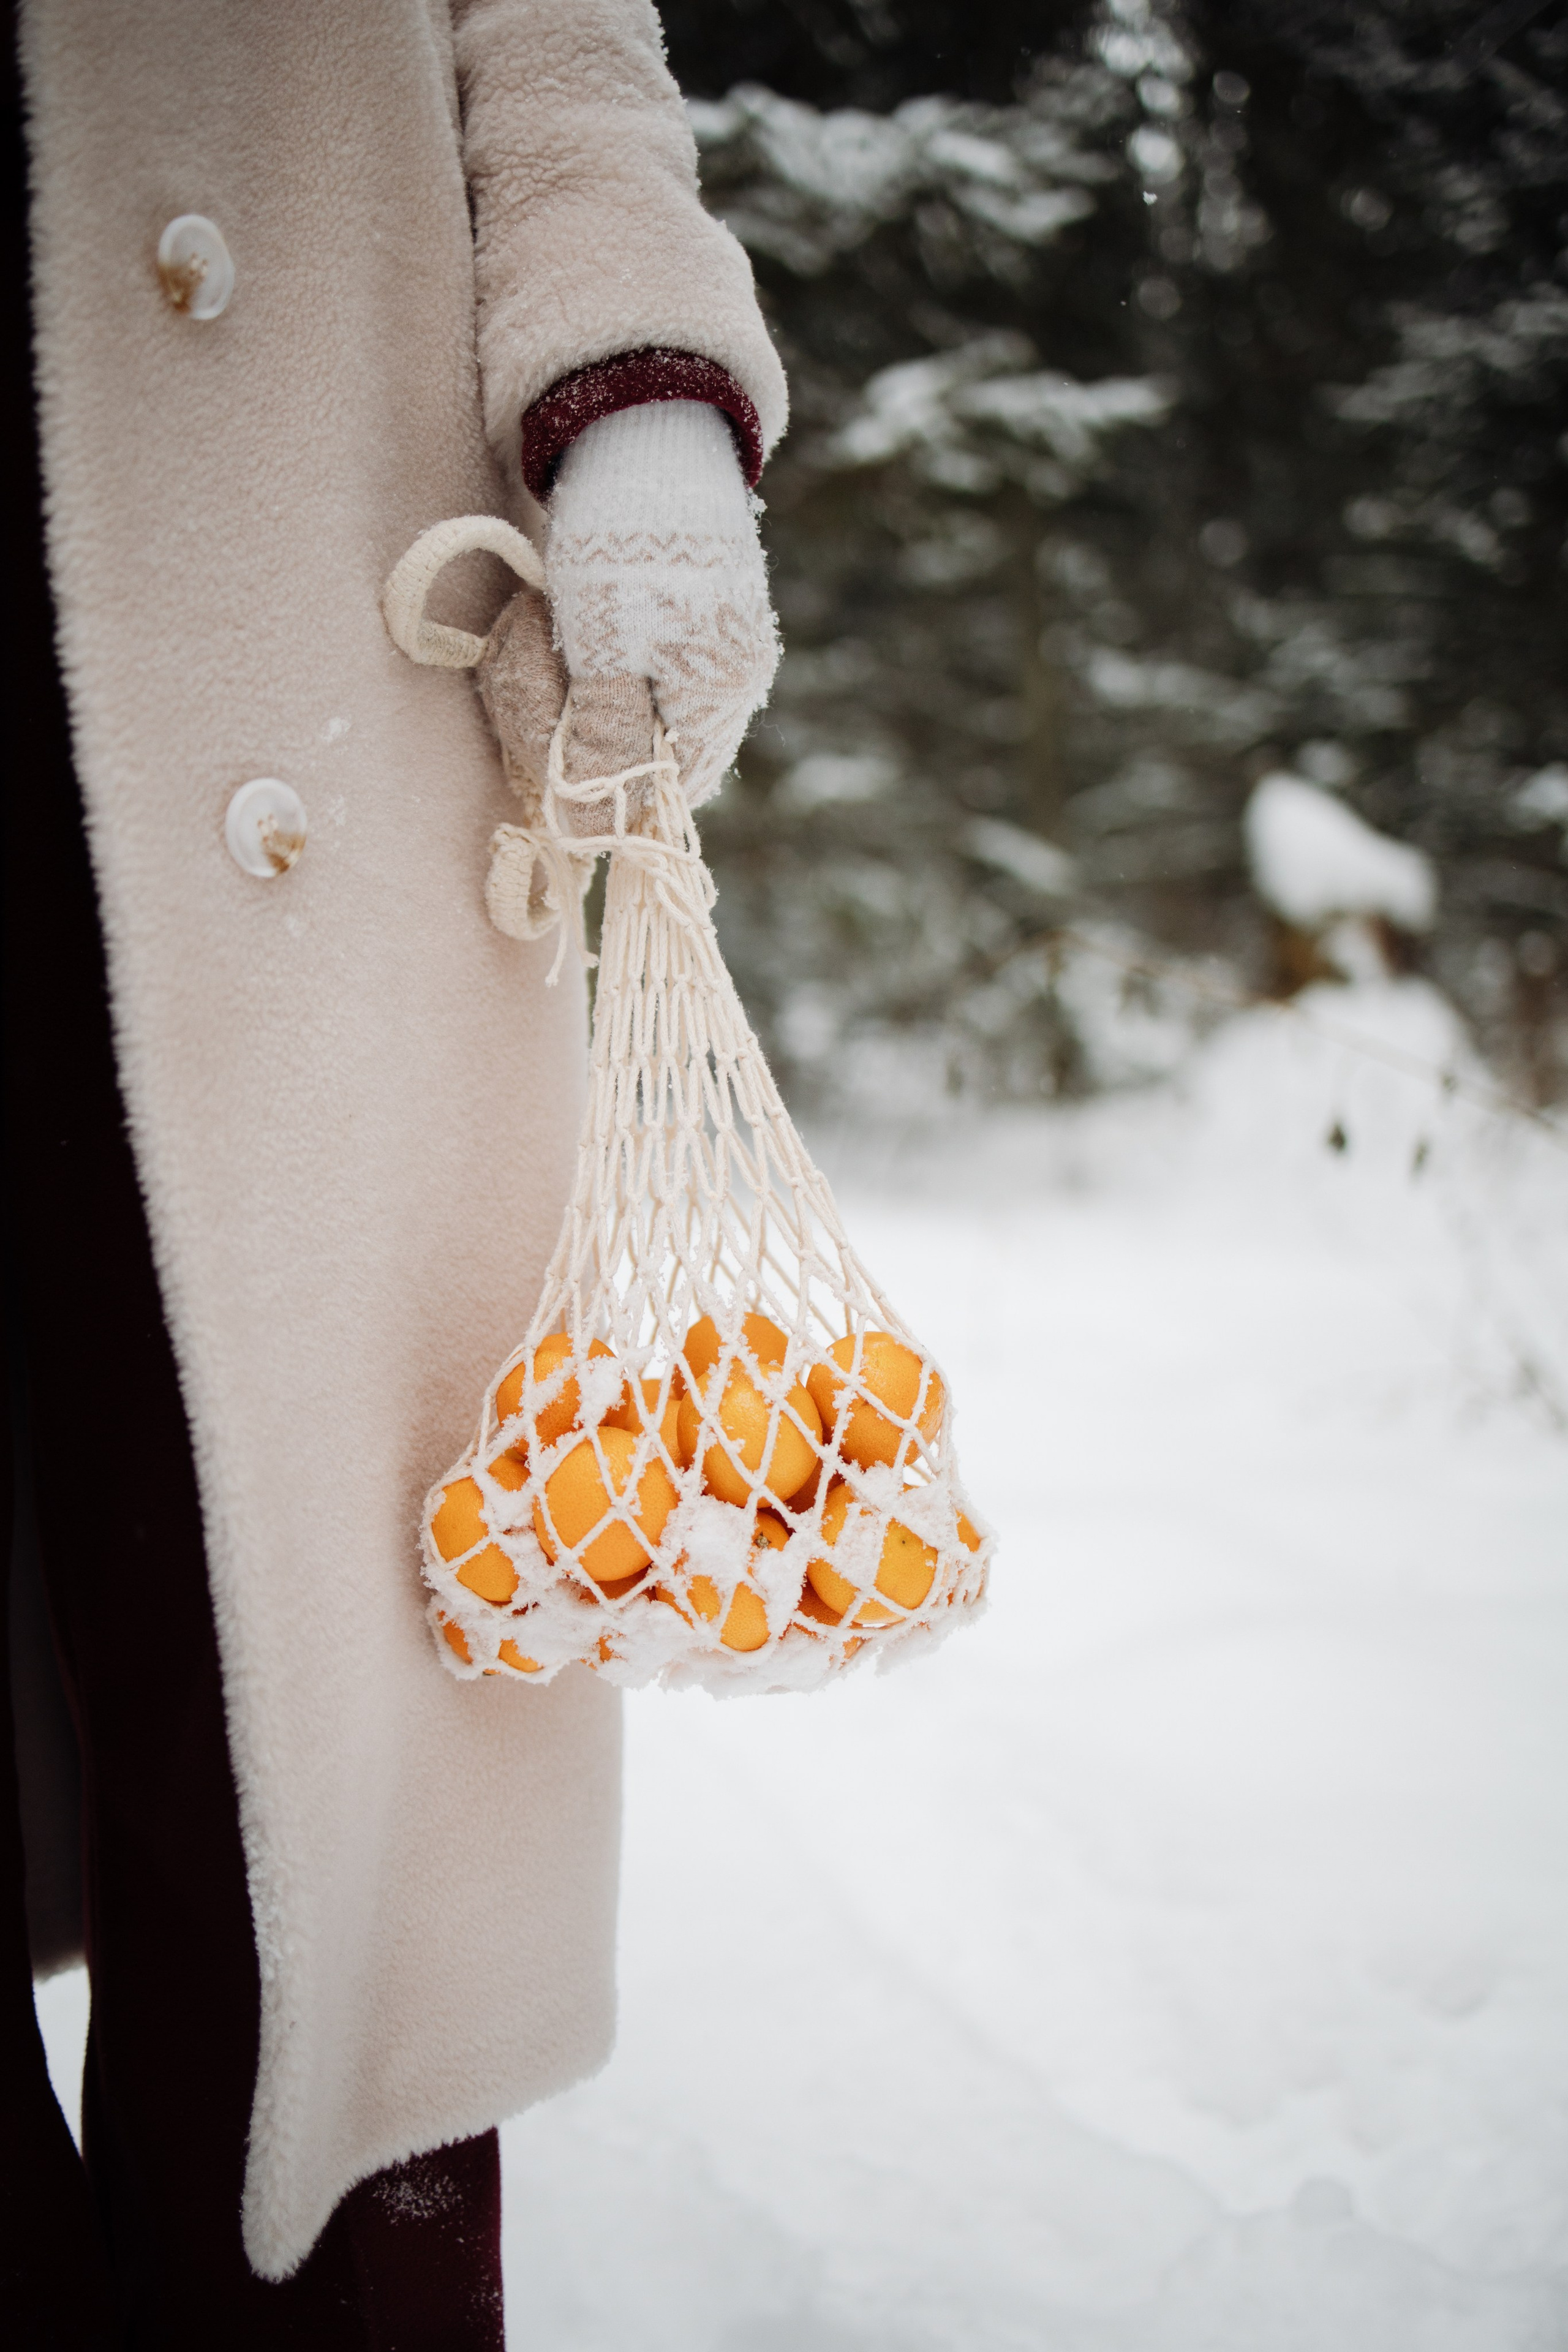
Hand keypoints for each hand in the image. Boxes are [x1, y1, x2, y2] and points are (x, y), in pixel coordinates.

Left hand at [543, 399, 779, 807]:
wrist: (636, 427)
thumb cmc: (624, 538)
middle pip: (625, 754)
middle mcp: (718, 682)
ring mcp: (691, 650)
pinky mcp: (658, 621)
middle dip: (559, 708)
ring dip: (547, 671)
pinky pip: (598, 668)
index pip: (662, 794)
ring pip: (601, 710)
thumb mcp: (606, 645)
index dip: (600, 784)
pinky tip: (547, 607)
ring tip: (537, 611)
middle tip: (532, 644)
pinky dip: (559, 646)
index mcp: (718, 696)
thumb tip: (594, 838)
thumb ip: (605, 742)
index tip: (549, 741)